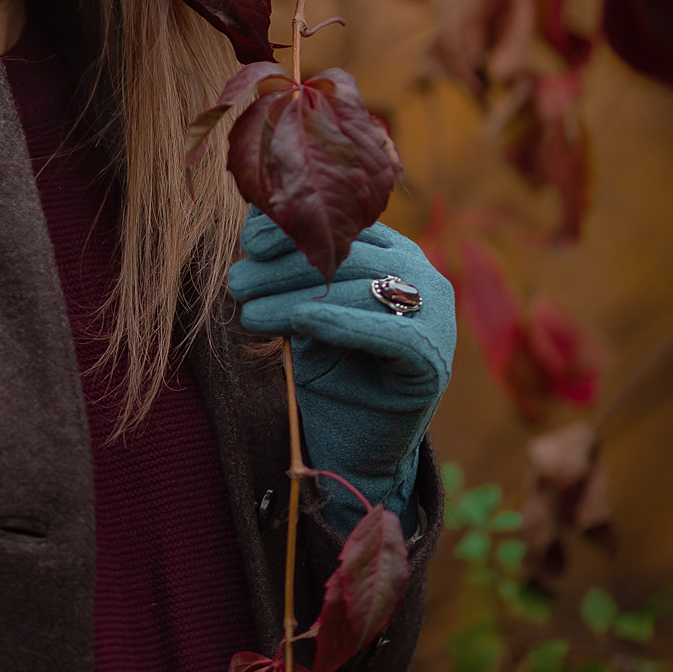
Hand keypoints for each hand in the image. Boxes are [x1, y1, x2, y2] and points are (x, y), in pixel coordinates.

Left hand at [227, 214, 454, 521]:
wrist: (352, 449)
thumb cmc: (328, 371)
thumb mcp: (305, 310)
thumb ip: (293, 270)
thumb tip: (254, 222)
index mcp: (395, 253)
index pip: (345, 225)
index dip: (294, 229)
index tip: (247, 242)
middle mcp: (422, 275)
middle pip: (349, 256)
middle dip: (285, 266)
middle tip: (237, 282)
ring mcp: (435, 317)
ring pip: (361, 289)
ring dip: (296, 296)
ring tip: (248, 311)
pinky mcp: (431, 360)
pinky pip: (388, 333)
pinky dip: (341, 323)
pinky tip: (301, 320)